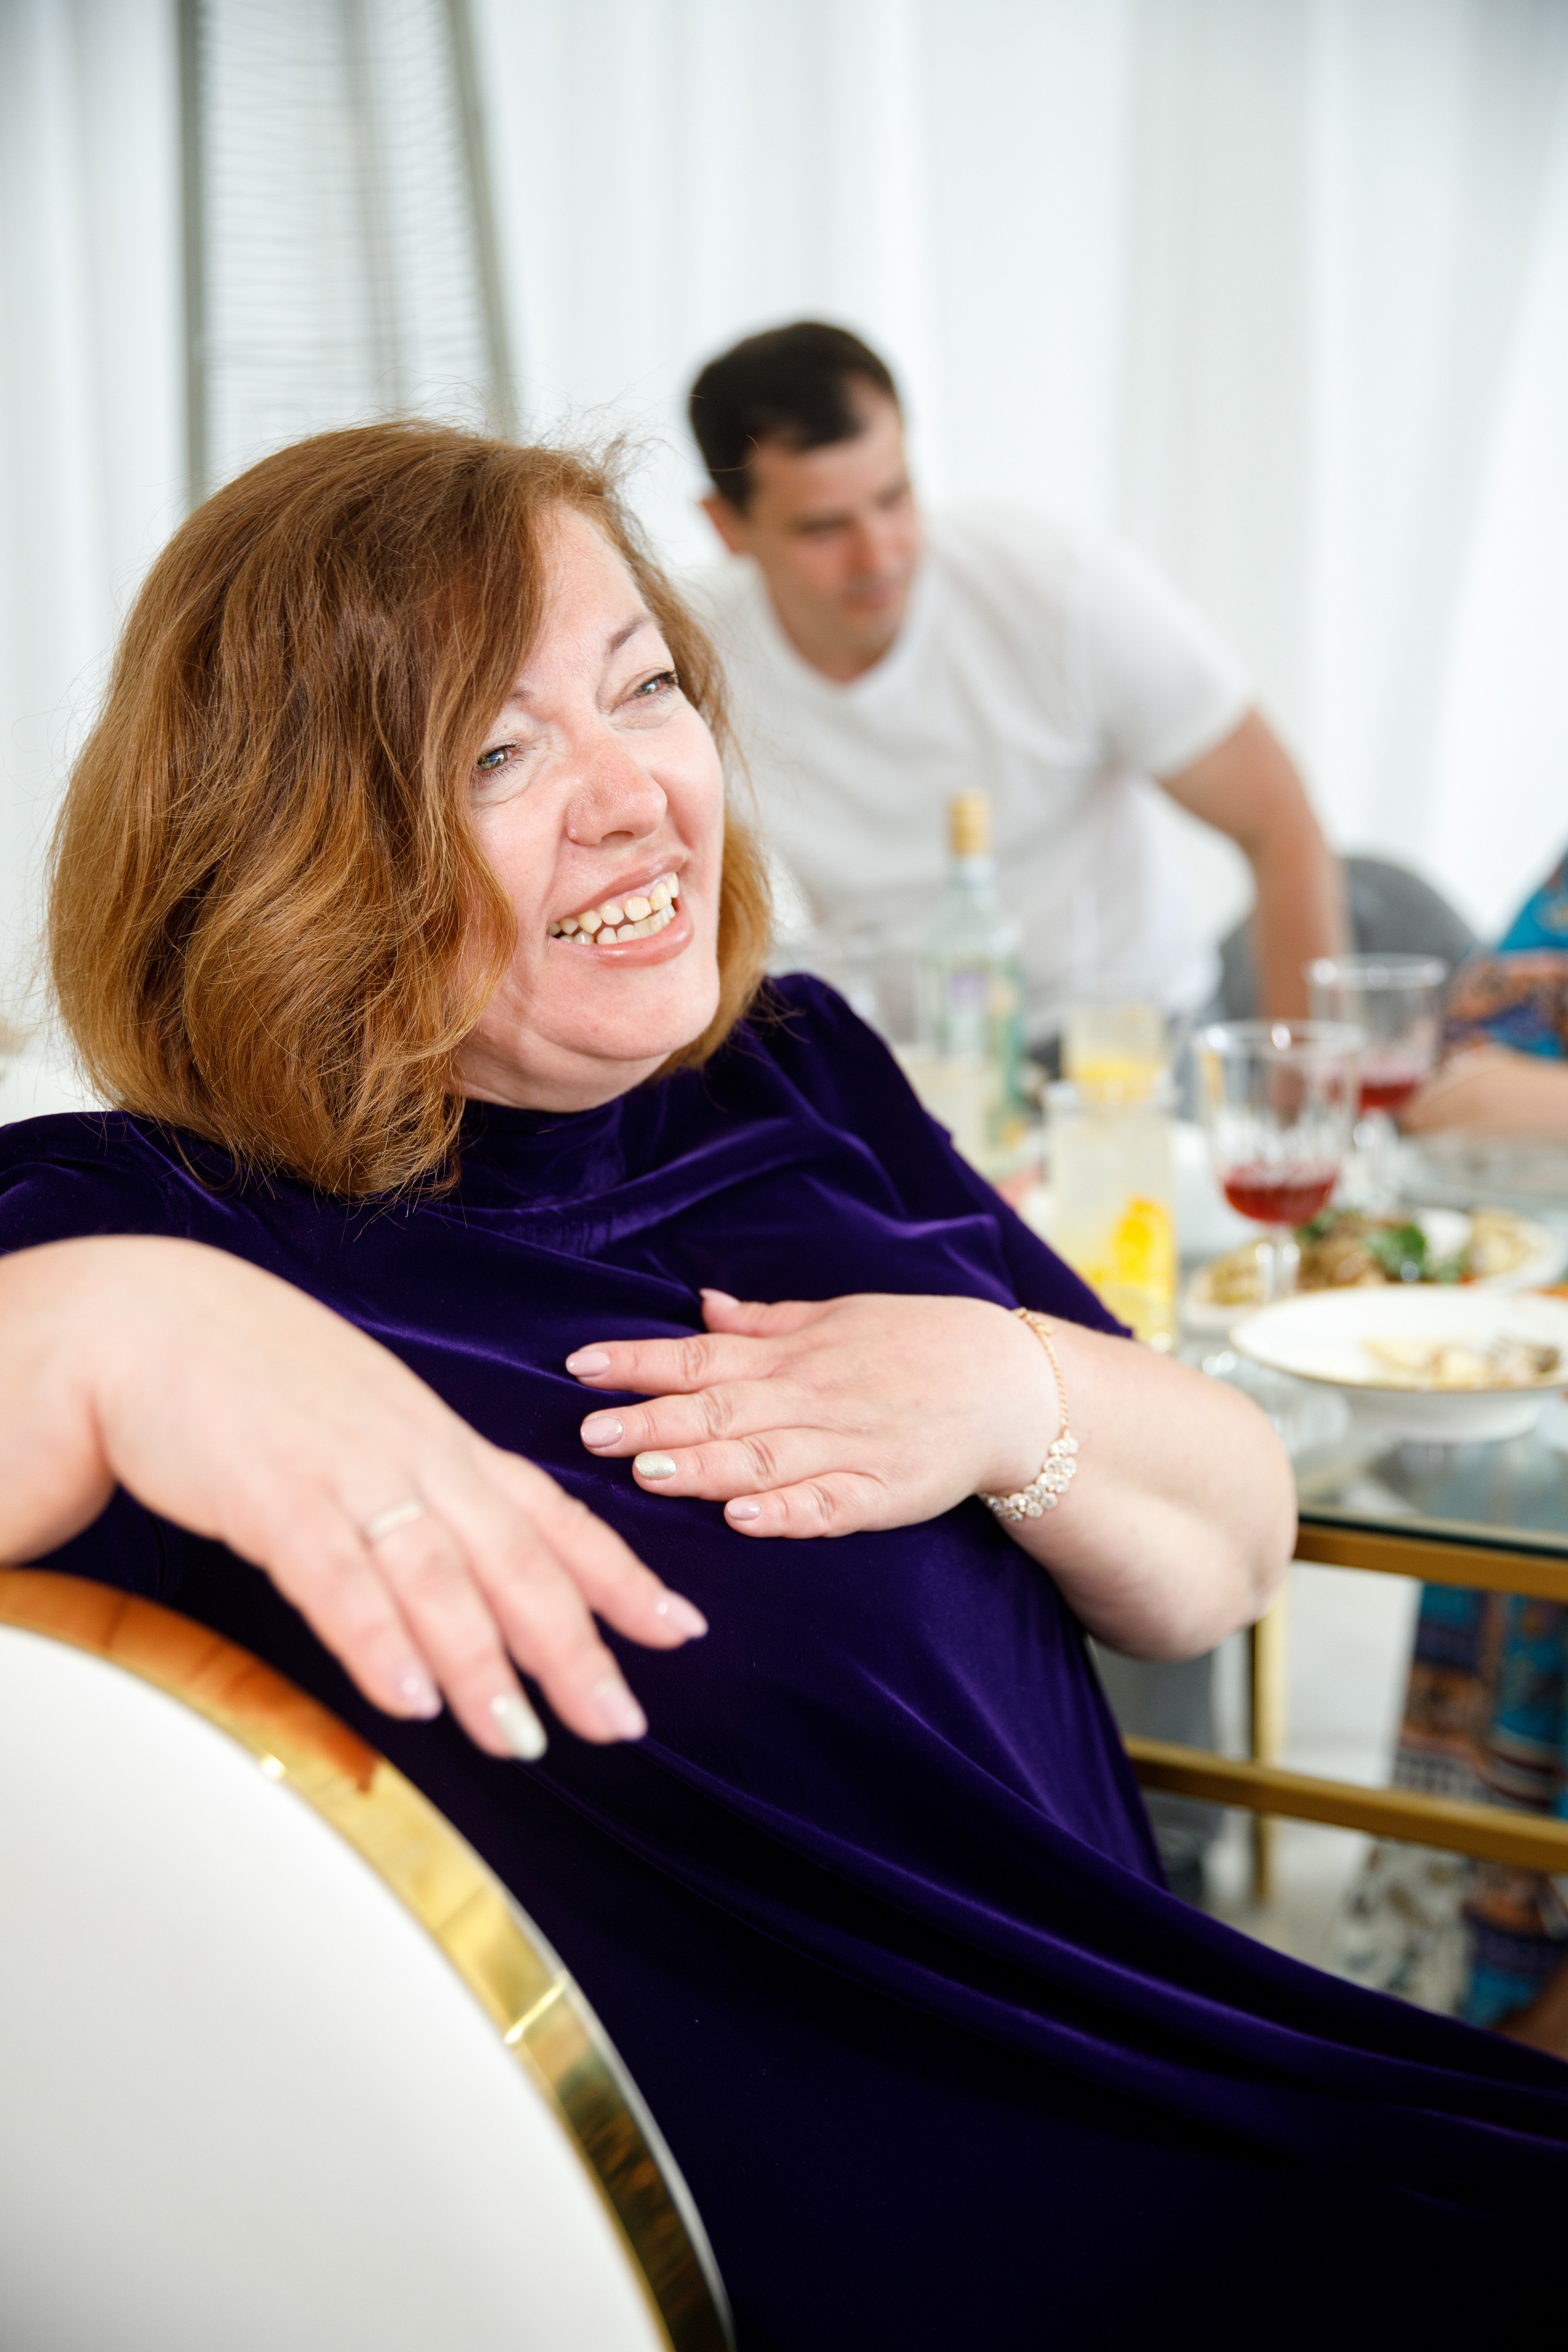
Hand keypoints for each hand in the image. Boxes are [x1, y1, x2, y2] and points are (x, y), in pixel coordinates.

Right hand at [0, 1238, 706, 1758]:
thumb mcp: (370, 1422)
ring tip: (525, 1739)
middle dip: (575, 1646)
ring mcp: (348, 1473)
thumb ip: (426, 1485)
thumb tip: (476, 1562)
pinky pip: (336, 1576)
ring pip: (437, 1576)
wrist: (149, 1321)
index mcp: (442, 1442)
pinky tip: (411, 1697)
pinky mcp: (272, 1494)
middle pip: (515, 1557)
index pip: (553, 1515)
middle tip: (621, 1721)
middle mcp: (414, 1456)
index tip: (681, 1629)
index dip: (620, 1575)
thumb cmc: (260, 1380)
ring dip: (484, 1663)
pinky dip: (378, 1638)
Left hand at [568, 1289, 1057, 1536]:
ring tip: (644, 1473)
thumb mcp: (841, 1316)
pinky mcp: (883, 1494)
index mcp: (794, 1355)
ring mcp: (848, 1447)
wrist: (1011, 1386)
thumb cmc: (918, 1345)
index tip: (580, 1366)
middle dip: (652, 1421)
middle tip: (588, 1431)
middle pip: (719, 1409)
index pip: (701, 1355)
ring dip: (701, 1466)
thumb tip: (702, 1307)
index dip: (639, 1362)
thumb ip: (767, 1323)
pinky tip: (742, 1519)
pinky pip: (826, 1507)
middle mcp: (812, 1398)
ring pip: (762, 1459)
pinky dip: (784, 1514)